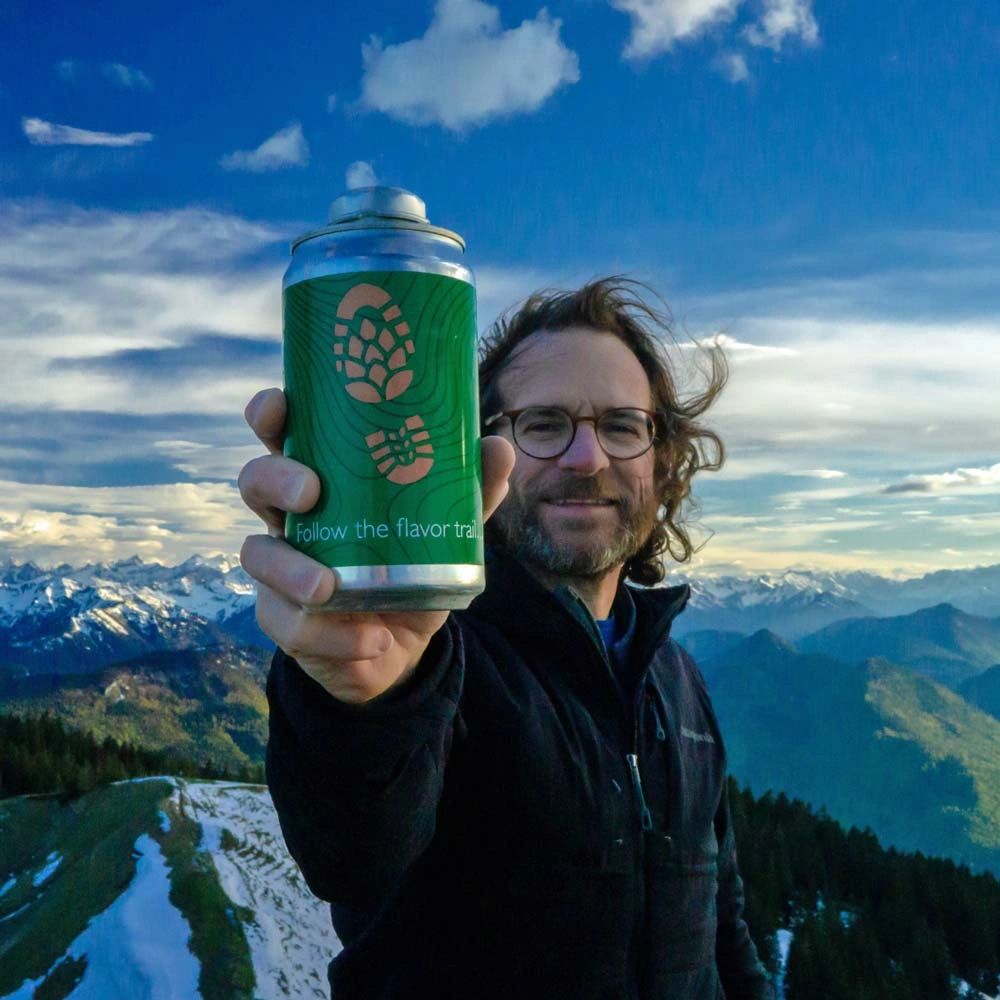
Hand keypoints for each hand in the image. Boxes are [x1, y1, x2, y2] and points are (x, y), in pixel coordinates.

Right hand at [238, 388, 514, 703]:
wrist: (403, 649)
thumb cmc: (412, 570)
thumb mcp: (446, 531)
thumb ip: (469, 493)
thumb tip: (498, 447)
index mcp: (324, 481)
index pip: (285, 436)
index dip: (272, 414)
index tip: (277, 407)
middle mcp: (294, 519)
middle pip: (256, 481)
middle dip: (274, 479)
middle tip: (311, 491)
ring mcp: (281, 570)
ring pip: (257, 555)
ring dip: (291, 570)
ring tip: (329, 588)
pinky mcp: (285, 621)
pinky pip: (290, 625)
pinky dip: (333, 636)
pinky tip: (372, 640)